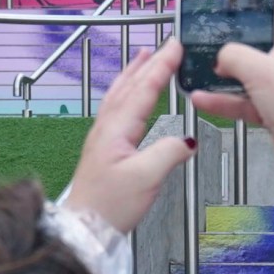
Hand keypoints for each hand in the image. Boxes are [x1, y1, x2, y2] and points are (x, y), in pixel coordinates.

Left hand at [64, 41, 197, 233]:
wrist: (85, 227)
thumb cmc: (110, 205)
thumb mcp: (146, 178)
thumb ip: (168, 153)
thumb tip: (188, 139)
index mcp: (117, 129)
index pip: (143, 89)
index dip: (161, 67)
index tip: (175, 47)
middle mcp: (107, 127)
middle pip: (129, 86)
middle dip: (148, 63)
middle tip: (164, 46)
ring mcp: (103, 137)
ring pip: (120, 95)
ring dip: (134, 74)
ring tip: (143, 59)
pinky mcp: (104, 148)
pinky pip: (117, 109)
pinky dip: (127, 93)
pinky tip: (130, 97)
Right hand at [188, 0, 273, 146]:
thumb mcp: (256, 67)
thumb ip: (232, 54)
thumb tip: (220, 57)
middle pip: (263, 42)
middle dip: (237, 39)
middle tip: (212, 30)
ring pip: (250, 74)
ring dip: (225, 73)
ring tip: (199, 66)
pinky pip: (245, 100)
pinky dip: (225, 100)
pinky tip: (201, 98)